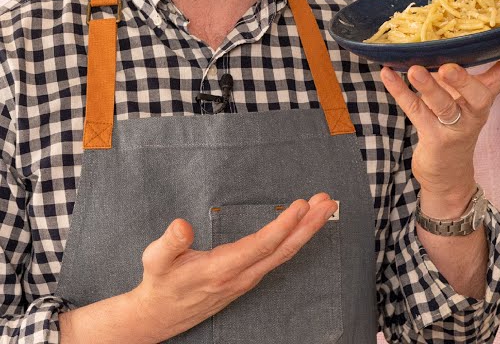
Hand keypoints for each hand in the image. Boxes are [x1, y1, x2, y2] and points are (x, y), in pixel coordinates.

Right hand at [127, 193, 337, 339]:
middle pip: (283, 249)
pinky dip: (296, 238)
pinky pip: (279, 257)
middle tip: (328, 201)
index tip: (301, 205)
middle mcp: (241, 276)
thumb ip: (169, 243)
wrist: (160, 316)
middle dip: (309, 225)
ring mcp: (248, 278)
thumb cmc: (160, 283)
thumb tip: (181, 225)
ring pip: (284, 253)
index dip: (283, 225)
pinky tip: (305, 224)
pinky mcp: (250, 277)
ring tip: (324, 206)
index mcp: (221, 269)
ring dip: (307, 229)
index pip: (261, 246)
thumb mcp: (155, 261)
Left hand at [379, 42, 499, 216]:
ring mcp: (454, 127)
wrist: (447, 174)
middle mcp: (473, 113)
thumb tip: (440, 38)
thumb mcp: (461, 99)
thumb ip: (456, 74)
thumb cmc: (452, 125)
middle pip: (476, 95)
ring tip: (415, 70)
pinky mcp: (434, 138)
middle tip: (449, 67)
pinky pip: (414, 111)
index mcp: (482, 99)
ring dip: (429, 88)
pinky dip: (399, 92)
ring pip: (443, 106)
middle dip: (464, 80)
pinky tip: (387, 74)